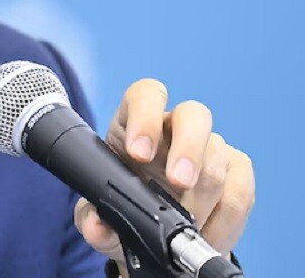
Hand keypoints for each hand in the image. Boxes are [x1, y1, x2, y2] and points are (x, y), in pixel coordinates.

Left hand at [73, 78, 254, 272]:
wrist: (159, 233)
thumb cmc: (126, 208)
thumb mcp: (101, 215)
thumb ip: (91, 218)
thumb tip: (95, 226)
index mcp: (133, 124)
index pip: (144, 96)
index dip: (144, 117)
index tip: (138, 154)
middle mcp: (174, 127)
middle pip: (193, 114)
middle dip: (188, 149)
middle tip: (178, 182)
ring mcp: (209, 146)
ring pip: (218, 154)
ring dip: (203, 197)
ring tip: (186, 224)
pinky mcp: (236, 171)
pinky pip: (240, 188)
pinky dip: (225, 218)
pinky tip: (207, 234)